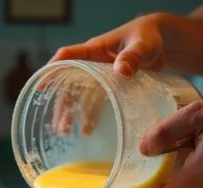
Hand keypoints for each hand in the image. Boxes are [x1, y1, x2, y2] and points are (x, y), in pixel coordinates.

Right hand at [48, 15, 166, 134]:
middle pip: (70, 83)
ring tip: (66, 132)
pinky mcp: (110, 86)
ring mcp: (100, 76)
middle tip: (59, 126)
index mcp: (95, 49)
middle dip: (62, 104)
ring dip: (73, 113)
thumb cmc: (148, 38)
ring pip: (80, 95)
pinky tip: (88, 130)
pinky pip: (96, 101)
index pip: (69, 56)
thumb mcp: (143, 45)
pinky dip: (91, 116)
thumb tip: (121, 70)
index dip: (53, 70)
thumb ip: (133, 56)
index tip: (41, 85)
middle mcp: (93, 63)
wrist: (161, 43)